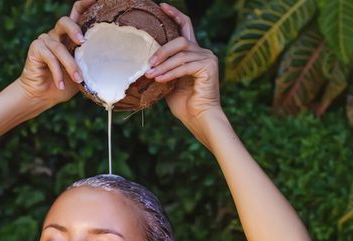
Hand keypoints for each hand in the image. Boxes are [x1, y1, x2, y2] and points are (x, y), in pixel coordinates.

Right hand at [17, 0, 95, 107]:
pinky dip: (58, 72)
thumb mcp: (83, 72)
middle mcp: (57, 34)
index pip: (78, 13)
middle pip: (65, 21)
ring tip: (78, 79)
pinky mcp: (36, 48)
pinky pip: (49, 57)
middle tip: (83, 41)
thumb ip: (91, 62)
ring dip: (70, 65)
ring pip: (59, 47)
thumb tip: (112, 61)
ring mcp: (45, 40)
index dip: (85, 3)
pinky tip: (61, 84)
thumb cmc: (66, 84)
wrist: (43, 97)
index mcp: (70, 36)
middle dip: (74, 29)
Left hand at [144, 3, 222, 134]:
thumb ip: (162, 68)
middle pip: (180, 40)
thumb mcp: (168, 81)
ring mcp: (207, 58)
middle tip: (148, 62)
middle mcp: (203, 52)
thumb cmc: (184, 103)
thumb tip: (144, 62)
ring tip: (150, 74)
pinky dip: (170, 73)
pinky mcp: (209, 67)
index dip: (175, 15)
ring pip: (180, 54)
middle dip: (162, 50)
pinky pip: (184, 66)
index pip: (185, 26)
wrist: (199, 118)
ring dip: (163, 65)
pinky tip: (159, 79)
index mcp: (193, 53)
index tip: (161, 6)